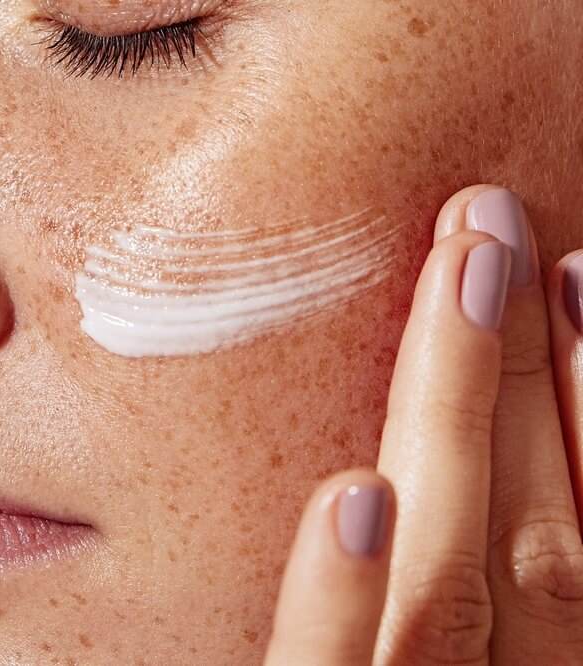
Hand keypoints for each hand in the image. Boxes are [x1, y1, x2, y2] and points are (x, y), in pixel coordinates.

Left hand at [264, 185, 582, 664]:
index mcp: (541, 661)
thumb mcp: (461, 632)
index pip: (578, 530)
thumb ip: (470, 551)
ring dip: (461, 422)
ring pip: (450, 585)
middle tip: (492, 218)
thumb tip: (415, 430)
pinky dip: (339, 597)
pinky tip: (350, 493)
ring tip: (463, 275)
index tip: (575, 269)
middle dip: (532, 370)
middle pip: (537, 538)